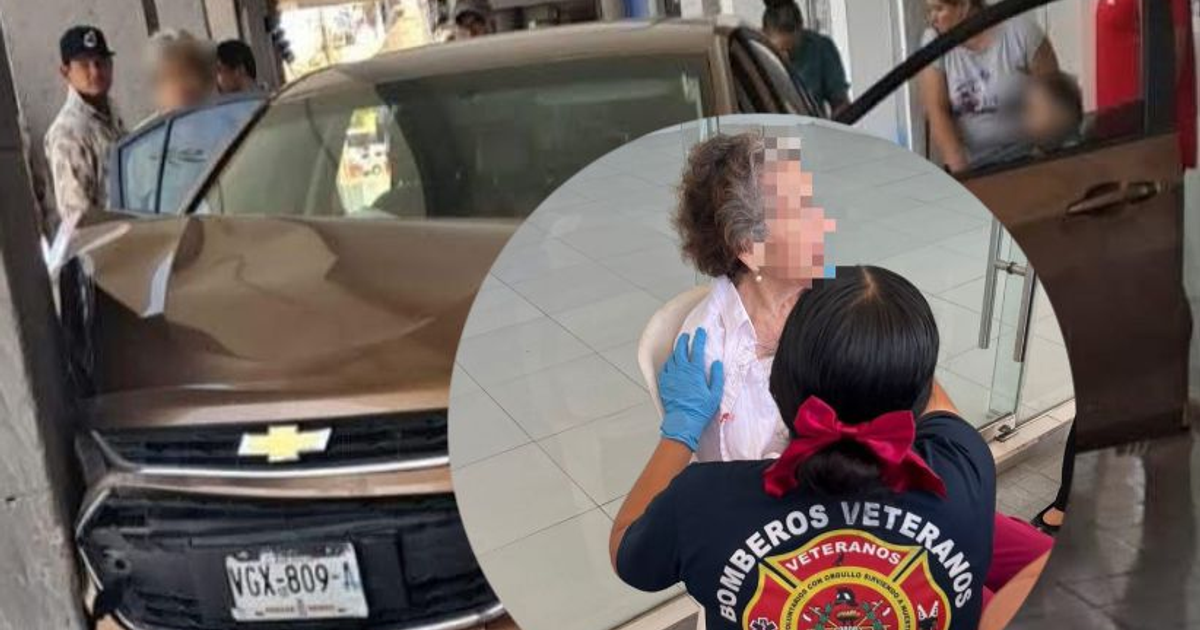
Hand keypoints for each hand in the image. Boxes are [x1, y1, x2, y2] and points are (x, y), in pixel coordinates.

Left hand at [658, 328, 723, 451]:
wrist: (683, 421)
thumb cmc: (700, 409)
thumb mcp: (715, 394)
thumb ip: (716, 377)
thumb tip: (716, 363)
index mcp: (694, 371)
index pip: (696, 349)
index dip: (699, 338)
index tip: (700, 331)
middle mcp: (681, 370)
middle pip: (680, 349)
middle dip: (684, 340)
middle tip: (686, 336)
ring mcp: (671, 376)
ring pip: (672, 357)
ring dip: (675, 350)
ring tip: (679, 347)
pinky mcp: (664, 383)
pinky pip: (665, 368)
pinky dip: (669, 362)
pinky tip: (671, 363)